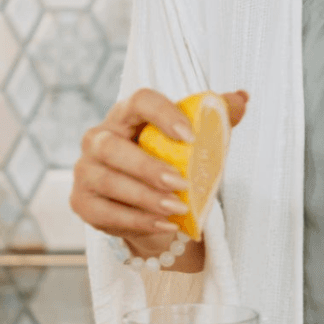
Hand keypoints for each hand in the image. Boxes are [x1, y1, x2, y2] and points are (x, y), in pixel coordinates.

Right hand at [70, 88, 247, 271]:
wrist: (147, 199)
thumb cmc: (168, 159)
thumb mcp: (192, 139)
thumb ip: (216, 117)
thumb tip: (242, 98)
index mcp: (125, 114)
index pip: (140, 101)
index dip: (163, 114)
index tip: (190, 136)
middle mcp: (98, 138)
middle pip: (112, 147)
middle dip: (147, 167)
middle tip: (181, 184)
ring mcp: (85, 171)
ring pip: (108, 183)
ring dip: (145, 198)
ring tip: (177, 209)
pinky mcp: (82, 202)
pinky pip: (105, 213)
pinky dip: (137, 221)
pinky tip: (164, 225)